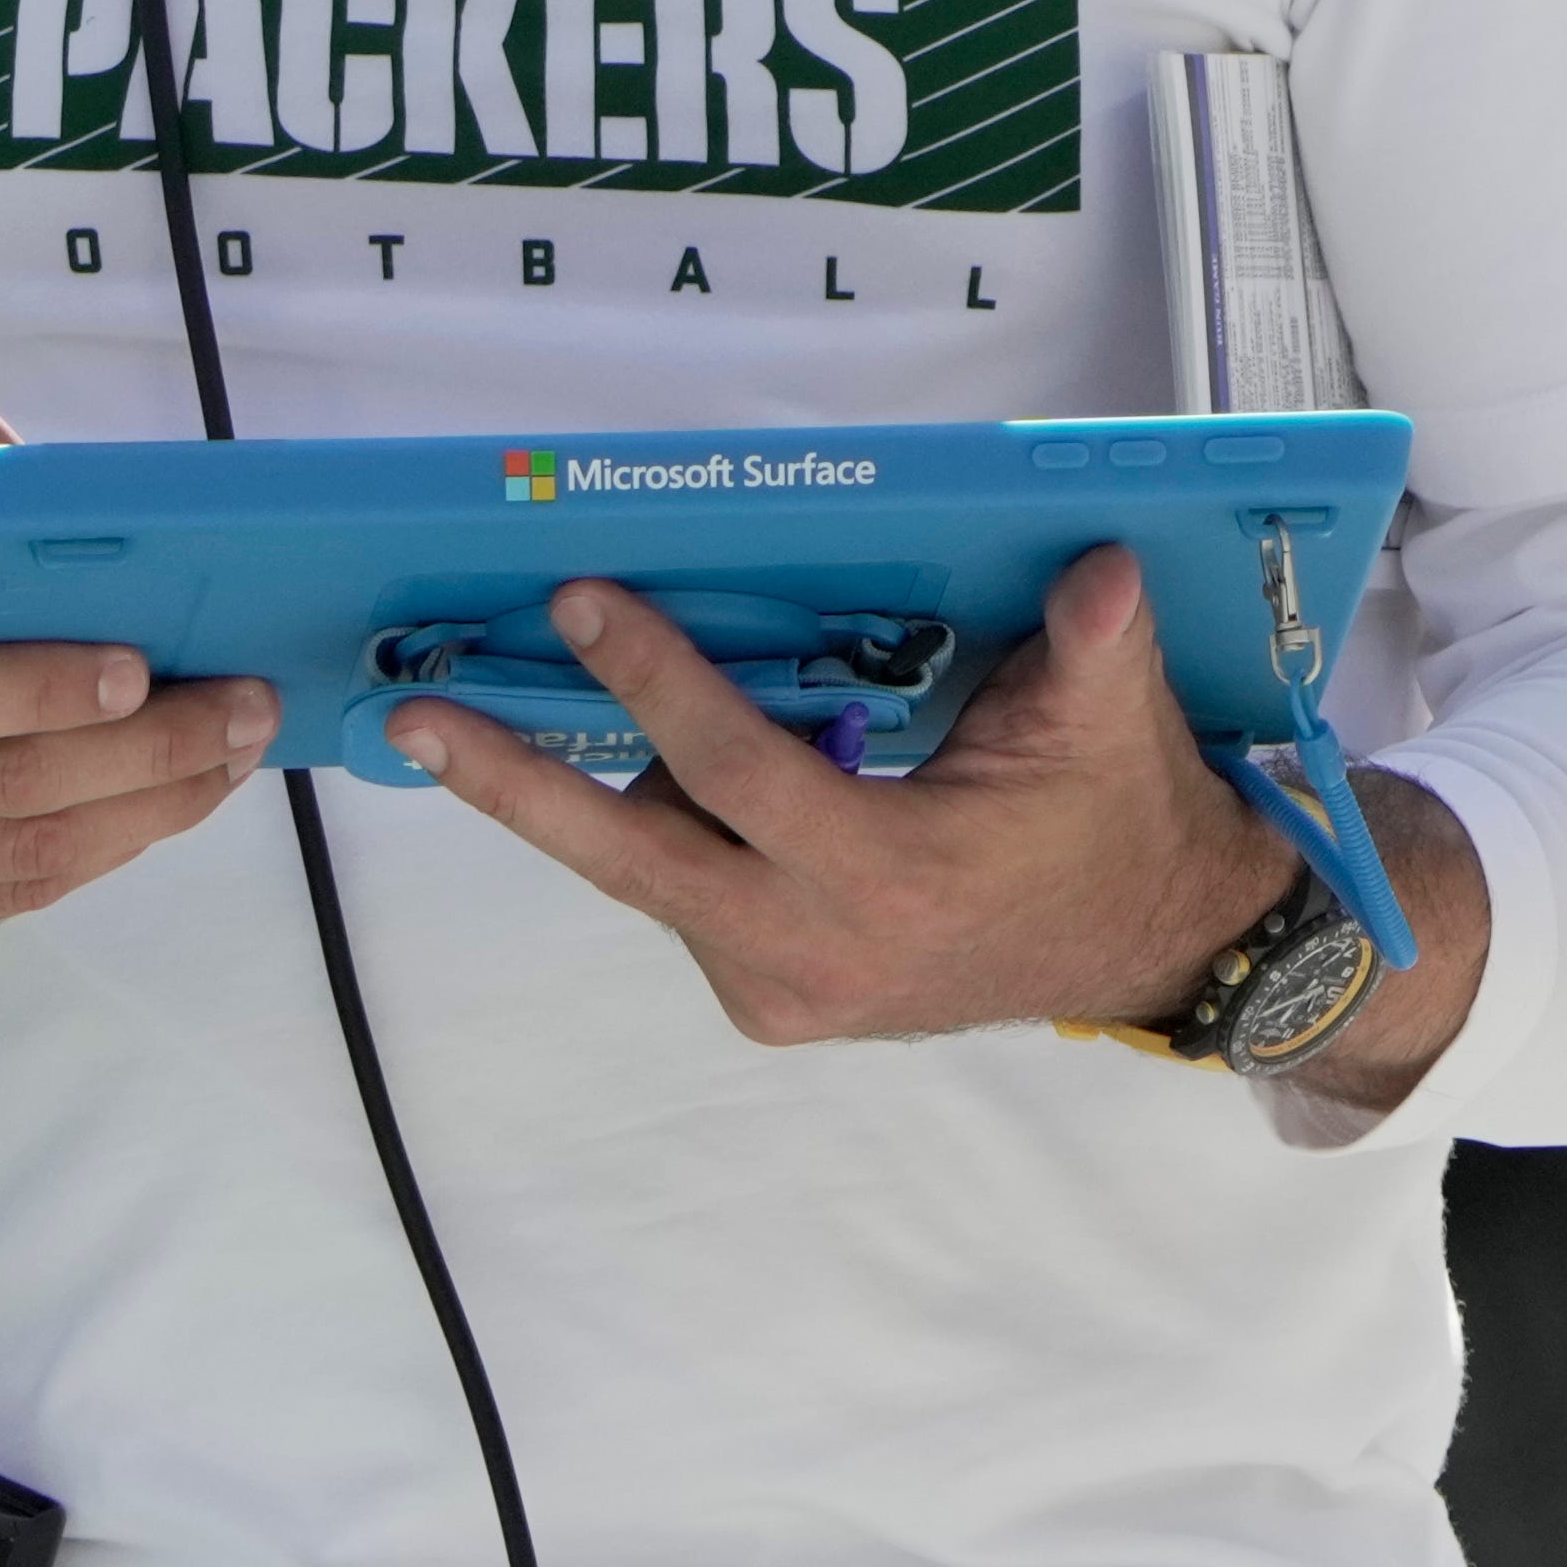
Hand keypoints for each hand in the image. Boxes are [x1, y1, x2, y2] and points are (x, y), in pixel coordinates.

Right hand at [0, 385, 274, 947]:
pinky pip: (12, 890)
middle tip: (248, 703)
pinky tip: (164, 795)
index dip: (36, 690)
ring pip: (26, 852)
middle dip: (152, 749)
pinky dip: (107, 845)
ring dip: (155, 806)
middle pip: (5, 784)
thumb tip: (33, 475)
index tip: (135, 665)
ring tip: (235, 749)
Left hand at [392, 548, 1486, 1098]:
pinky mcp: (776, 1000)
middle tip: (417, 723)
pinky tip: (653, 764)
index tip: (579, 602)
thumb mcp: (1112, 724)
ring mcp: (785, 989)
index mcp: (886, 880)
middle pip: (632, 859)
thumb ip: (1092, 643)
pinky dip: (665, 829)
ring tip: (499, 718)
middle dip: (515, 789)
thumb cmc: (1120, 820)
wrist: (1149, 949)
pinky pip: (690, 899)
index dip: (654, 683)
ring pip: (655, 876)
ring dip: (591, 795)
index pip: (736, 771)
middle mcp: (811, 953)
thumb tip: (1093, 566)